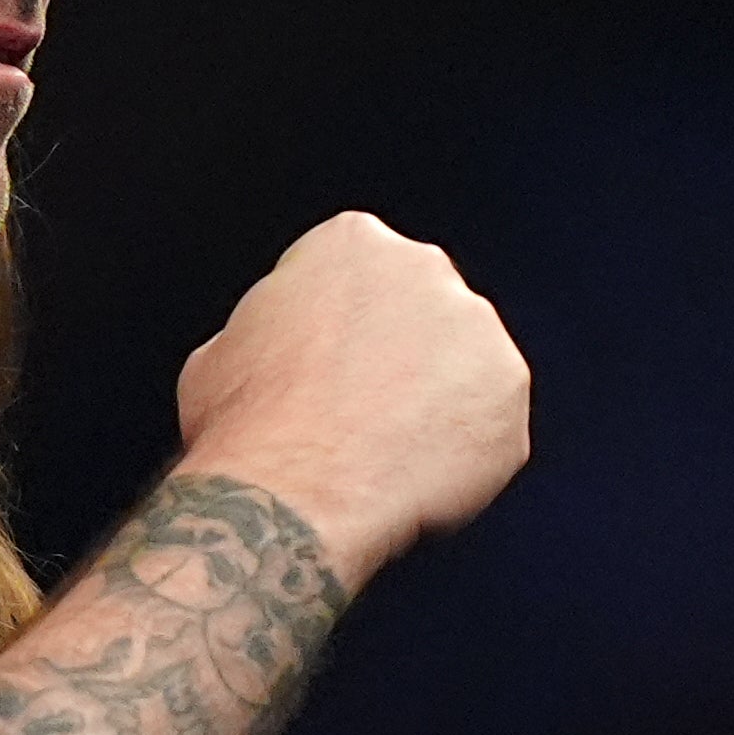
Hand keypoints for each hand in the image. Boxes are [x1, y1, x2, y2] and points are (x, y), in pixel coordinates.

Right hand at [172, 212, 530, 591]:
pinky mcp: (510, 395)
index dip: (343, 327)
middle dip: (401, 356)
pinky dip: (465, 455)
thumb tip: (277, 351)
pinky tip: (417, 478)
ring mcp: (479, 330)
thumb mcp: (223, 348)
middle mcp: (427, 269)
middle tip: (364, 411)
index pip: (362, 273)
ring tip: (386, 453)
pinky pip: (492, 425)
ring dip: (437, 403)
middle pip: (423, 311)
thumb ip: (273, 328)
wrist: (291, 493)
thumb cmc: (249, 423)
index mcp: (354, 242)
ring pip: (464, 367)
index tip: (331, 365)